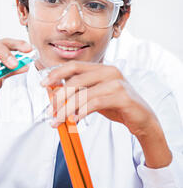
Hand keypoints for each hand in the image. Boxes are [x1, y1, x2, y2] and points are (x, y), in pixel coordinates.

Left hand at [41, 61, 156, 134]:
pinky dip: (82, 112)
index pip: (74, 66)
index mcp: (101, 68)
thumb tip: (55, 95)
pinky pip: (96, 103)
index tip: (43, 84)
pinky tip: (75, 120)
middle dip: (59, 97)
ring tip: (59, 121)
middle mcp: (109, 71)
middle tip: (50, 111)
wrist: (142, 119)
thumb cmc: (117, 106)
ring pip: (83, 94)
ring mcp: (117, 83)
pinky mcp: (122, 97)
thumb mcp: (95, 97)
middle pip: (75, 81)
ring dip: (67, 109)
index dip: (56, 74)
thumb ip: (79, 93)